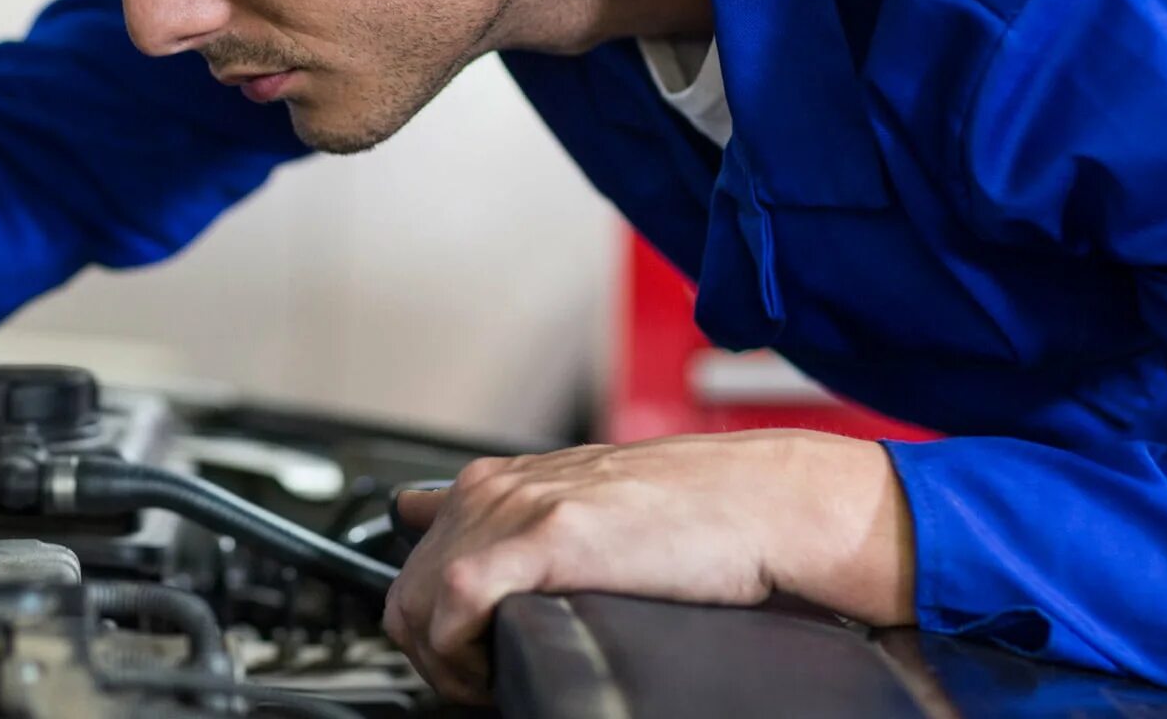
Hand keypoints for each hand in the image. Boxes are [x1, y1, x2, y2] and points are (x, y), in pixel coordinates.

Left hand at [382, 430, 913, 703]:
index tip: (455, 652)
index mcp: (497, 483)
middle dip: (430, 653)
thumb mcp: (586, 507)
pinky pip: (454, 609)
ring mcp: (511, 511)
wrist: (760, 502)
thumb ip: (526, 524)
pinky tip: (498, 670)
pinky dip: (462, 657)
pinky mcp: (542, 538)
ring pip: (417, 607)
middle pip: (406, 590)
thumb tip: (472, 542)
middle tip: (478, 683)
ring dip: (444, 664)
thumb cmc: (694, 512)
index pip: (410, 550)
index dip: (427, 615)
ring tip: (490, 684)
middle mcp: (491, 491)